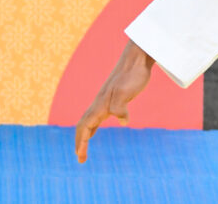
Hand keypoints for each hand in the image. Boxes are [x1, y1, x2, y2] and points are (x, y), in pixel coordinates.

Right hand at [75, 40, 153, 163]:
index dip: (81, 142)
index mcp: (100, 104)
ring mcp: (105, 100)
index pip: (84, 127)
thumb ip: (121, 106)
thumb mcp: (127, 92)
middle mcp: (99, 103)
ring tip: (83, 148)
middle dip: (80, 142)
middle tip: (80, 159)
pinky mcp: (113, 97)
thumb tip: (123, 121)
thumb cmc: (133, 75)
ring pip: (88, 120)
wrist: (137, 58)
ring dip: (84, 135)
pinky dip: (92, 126)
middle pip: (83, 126)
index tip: (80, 157)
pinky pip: (97, 116)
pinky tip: (95, 129)